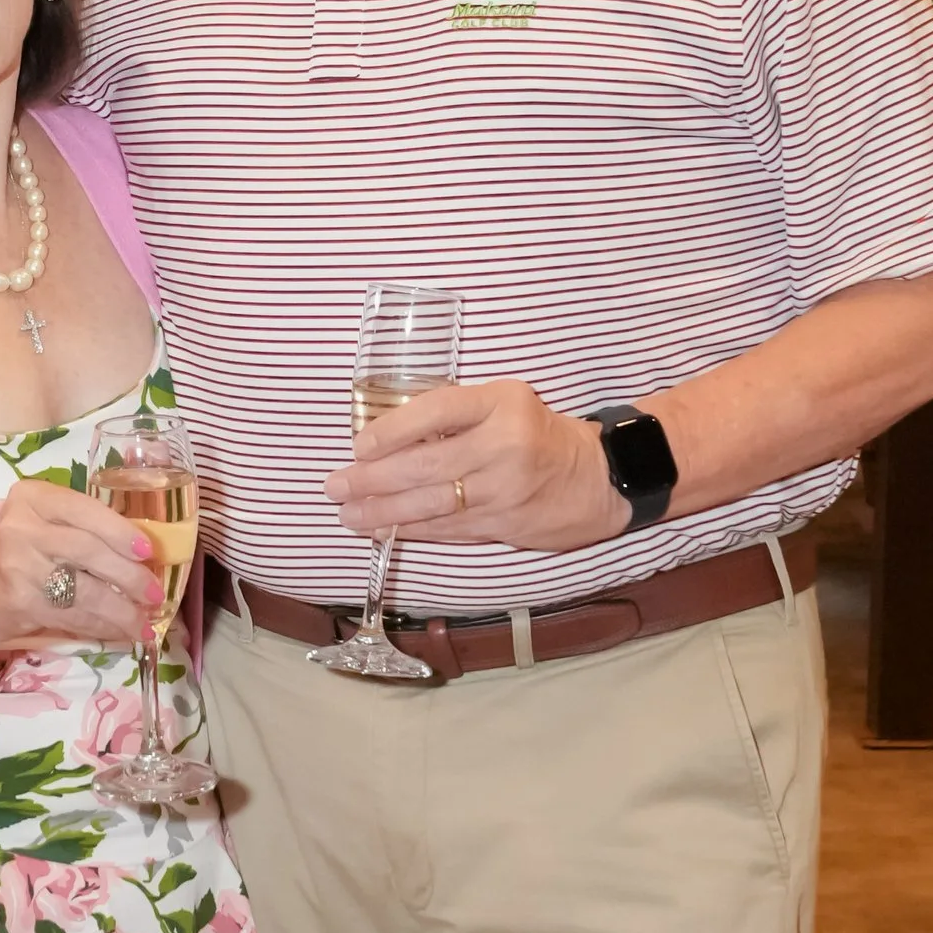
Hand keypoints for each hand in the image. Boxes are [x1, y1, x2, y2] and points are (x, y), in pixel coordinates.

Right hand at [0, 477, 160, 671]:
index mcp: (30, 497)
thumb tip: (145, 552)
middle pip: (87, 550)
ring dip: (121, 610)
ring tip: (144, 622)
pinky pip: (73, 615)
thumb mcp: (42, 523)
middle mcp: (20, 526)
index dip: (119, 530)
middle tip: (155, 592)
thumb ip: (82, 527)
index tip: (148, 550)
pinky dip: (101, 626)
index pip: (82, 508)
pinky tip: (120, 632)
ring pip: (84, 589)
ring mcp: (18, 565)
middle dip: (128, 575)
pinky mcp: (21, 601)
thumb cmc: (20, 554)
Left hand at [328, 378, 631, 557]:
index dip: (391, 430)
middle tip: (334, 486)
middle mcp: (504, 445)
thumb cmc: (537, 431)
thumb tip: (387, 438)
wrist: (598, 477)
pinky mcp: (504, 525)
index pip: (436, 411)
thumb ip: (455, 415)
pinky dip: (411, 530)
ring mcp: (505, 490)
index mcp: (502, 403)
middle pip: (426, 464)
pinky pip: (448, 529)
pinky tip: (381, 529)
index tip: (358, 446)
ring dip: (382, 512)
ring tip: (347, 513)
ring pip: (432, 504)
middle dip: (372, 480)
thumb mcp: (504, 402)